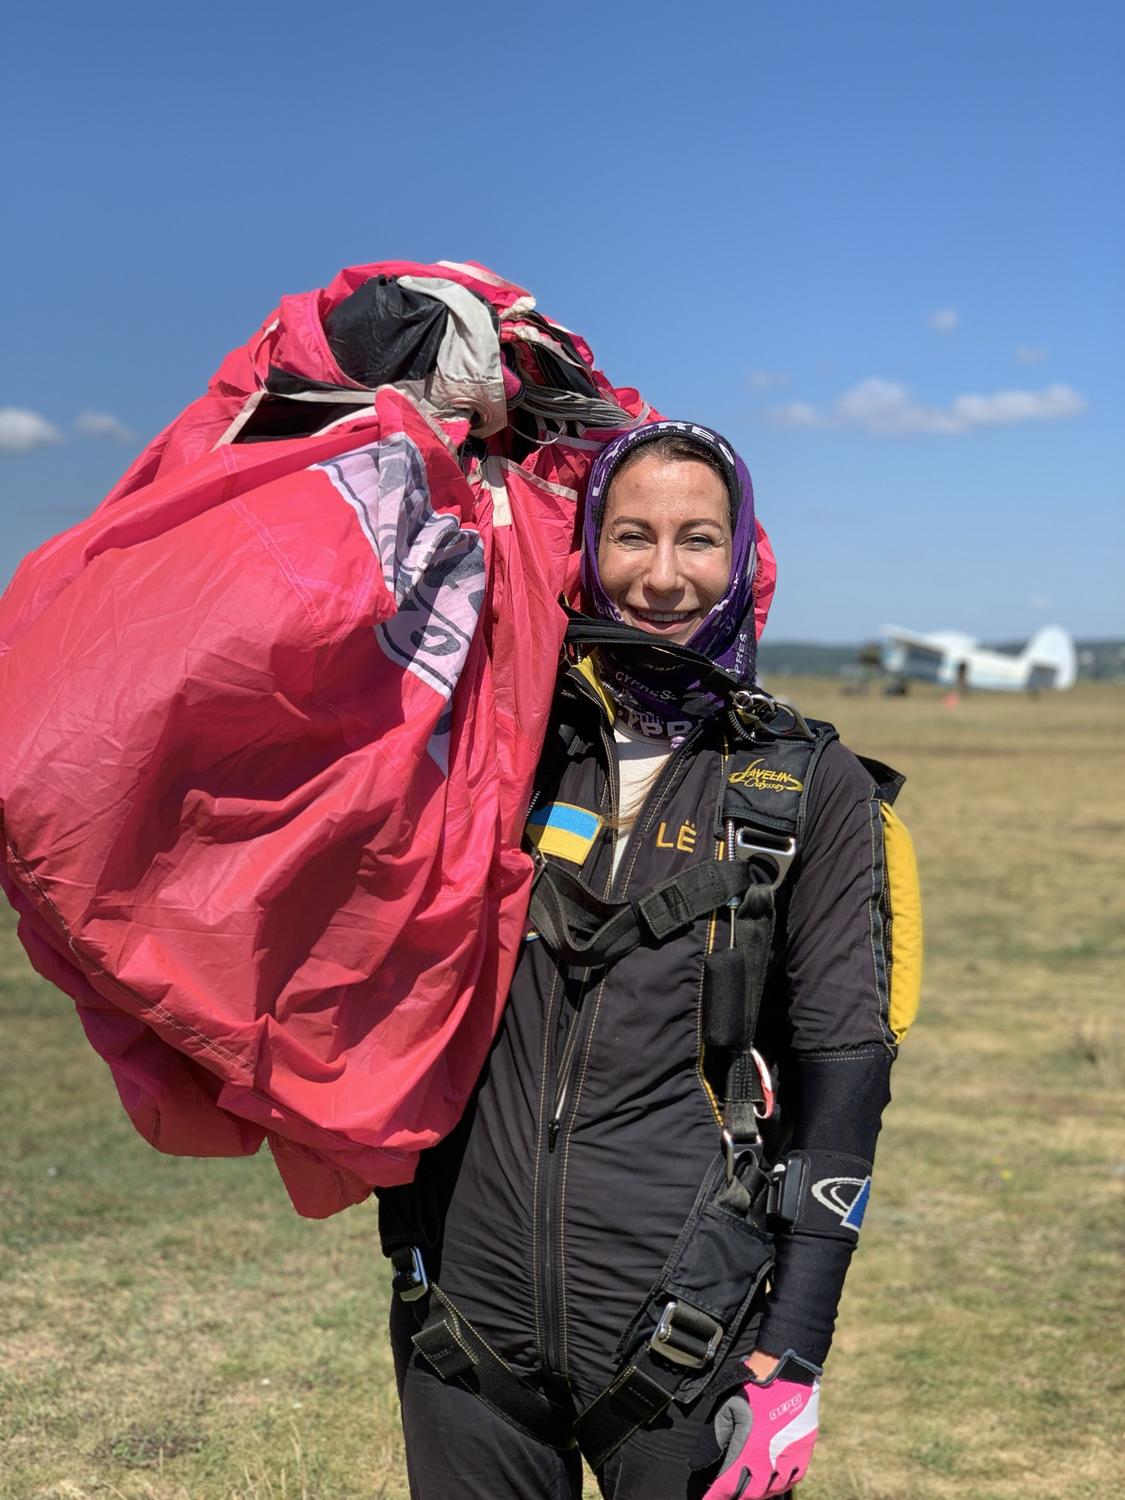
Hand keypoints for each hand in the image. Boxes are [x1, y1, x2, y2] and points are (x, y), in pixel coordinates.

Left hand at [700, 1351, 820, 1498]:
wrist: (788, 1373)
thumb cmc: (755, 1388)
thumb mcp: (728, 1409)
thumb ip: (717, 1437)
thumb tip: (706, 1459)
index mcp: (750, 1452)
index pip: (728, 1486)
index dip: (716, 1495)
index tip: (708, 1498)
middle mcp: (771, 1462)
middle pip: (750, 1493)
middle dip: (735, 1494)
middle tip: (725, 1492)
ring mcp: (789, 1461)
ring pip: (770, 1491)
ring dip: (755, 1492)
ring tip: (744, 1488)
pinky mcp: (803, 1455)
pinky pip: (789, 1481)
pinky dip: (776, 1486)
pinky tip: (768, 1483)